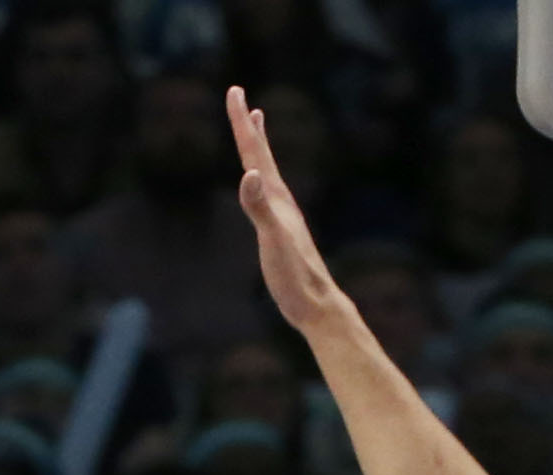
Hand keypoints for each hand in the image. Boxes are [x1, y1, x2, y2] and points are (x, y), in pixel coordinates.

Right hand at [227, 87, 352, 334]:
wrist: (318, 305)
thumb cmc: (294, 277)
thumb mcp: (273, 242)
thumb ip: (260, 208)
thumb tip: (249, 174)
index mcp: (277, 198)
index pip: (255, 153)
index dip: (242, 123)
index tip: (234, 90)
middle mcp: (282, 200)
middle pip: (262, 155)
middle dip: (248, 126)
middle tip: (239, 97)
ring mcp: (283, 214)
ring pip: (267, 170)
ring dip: (258, 146)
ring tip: (256, 125)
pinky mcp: (283, 230)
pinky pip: (268, 193)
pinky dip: (261, 177)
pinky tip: (261, 181)